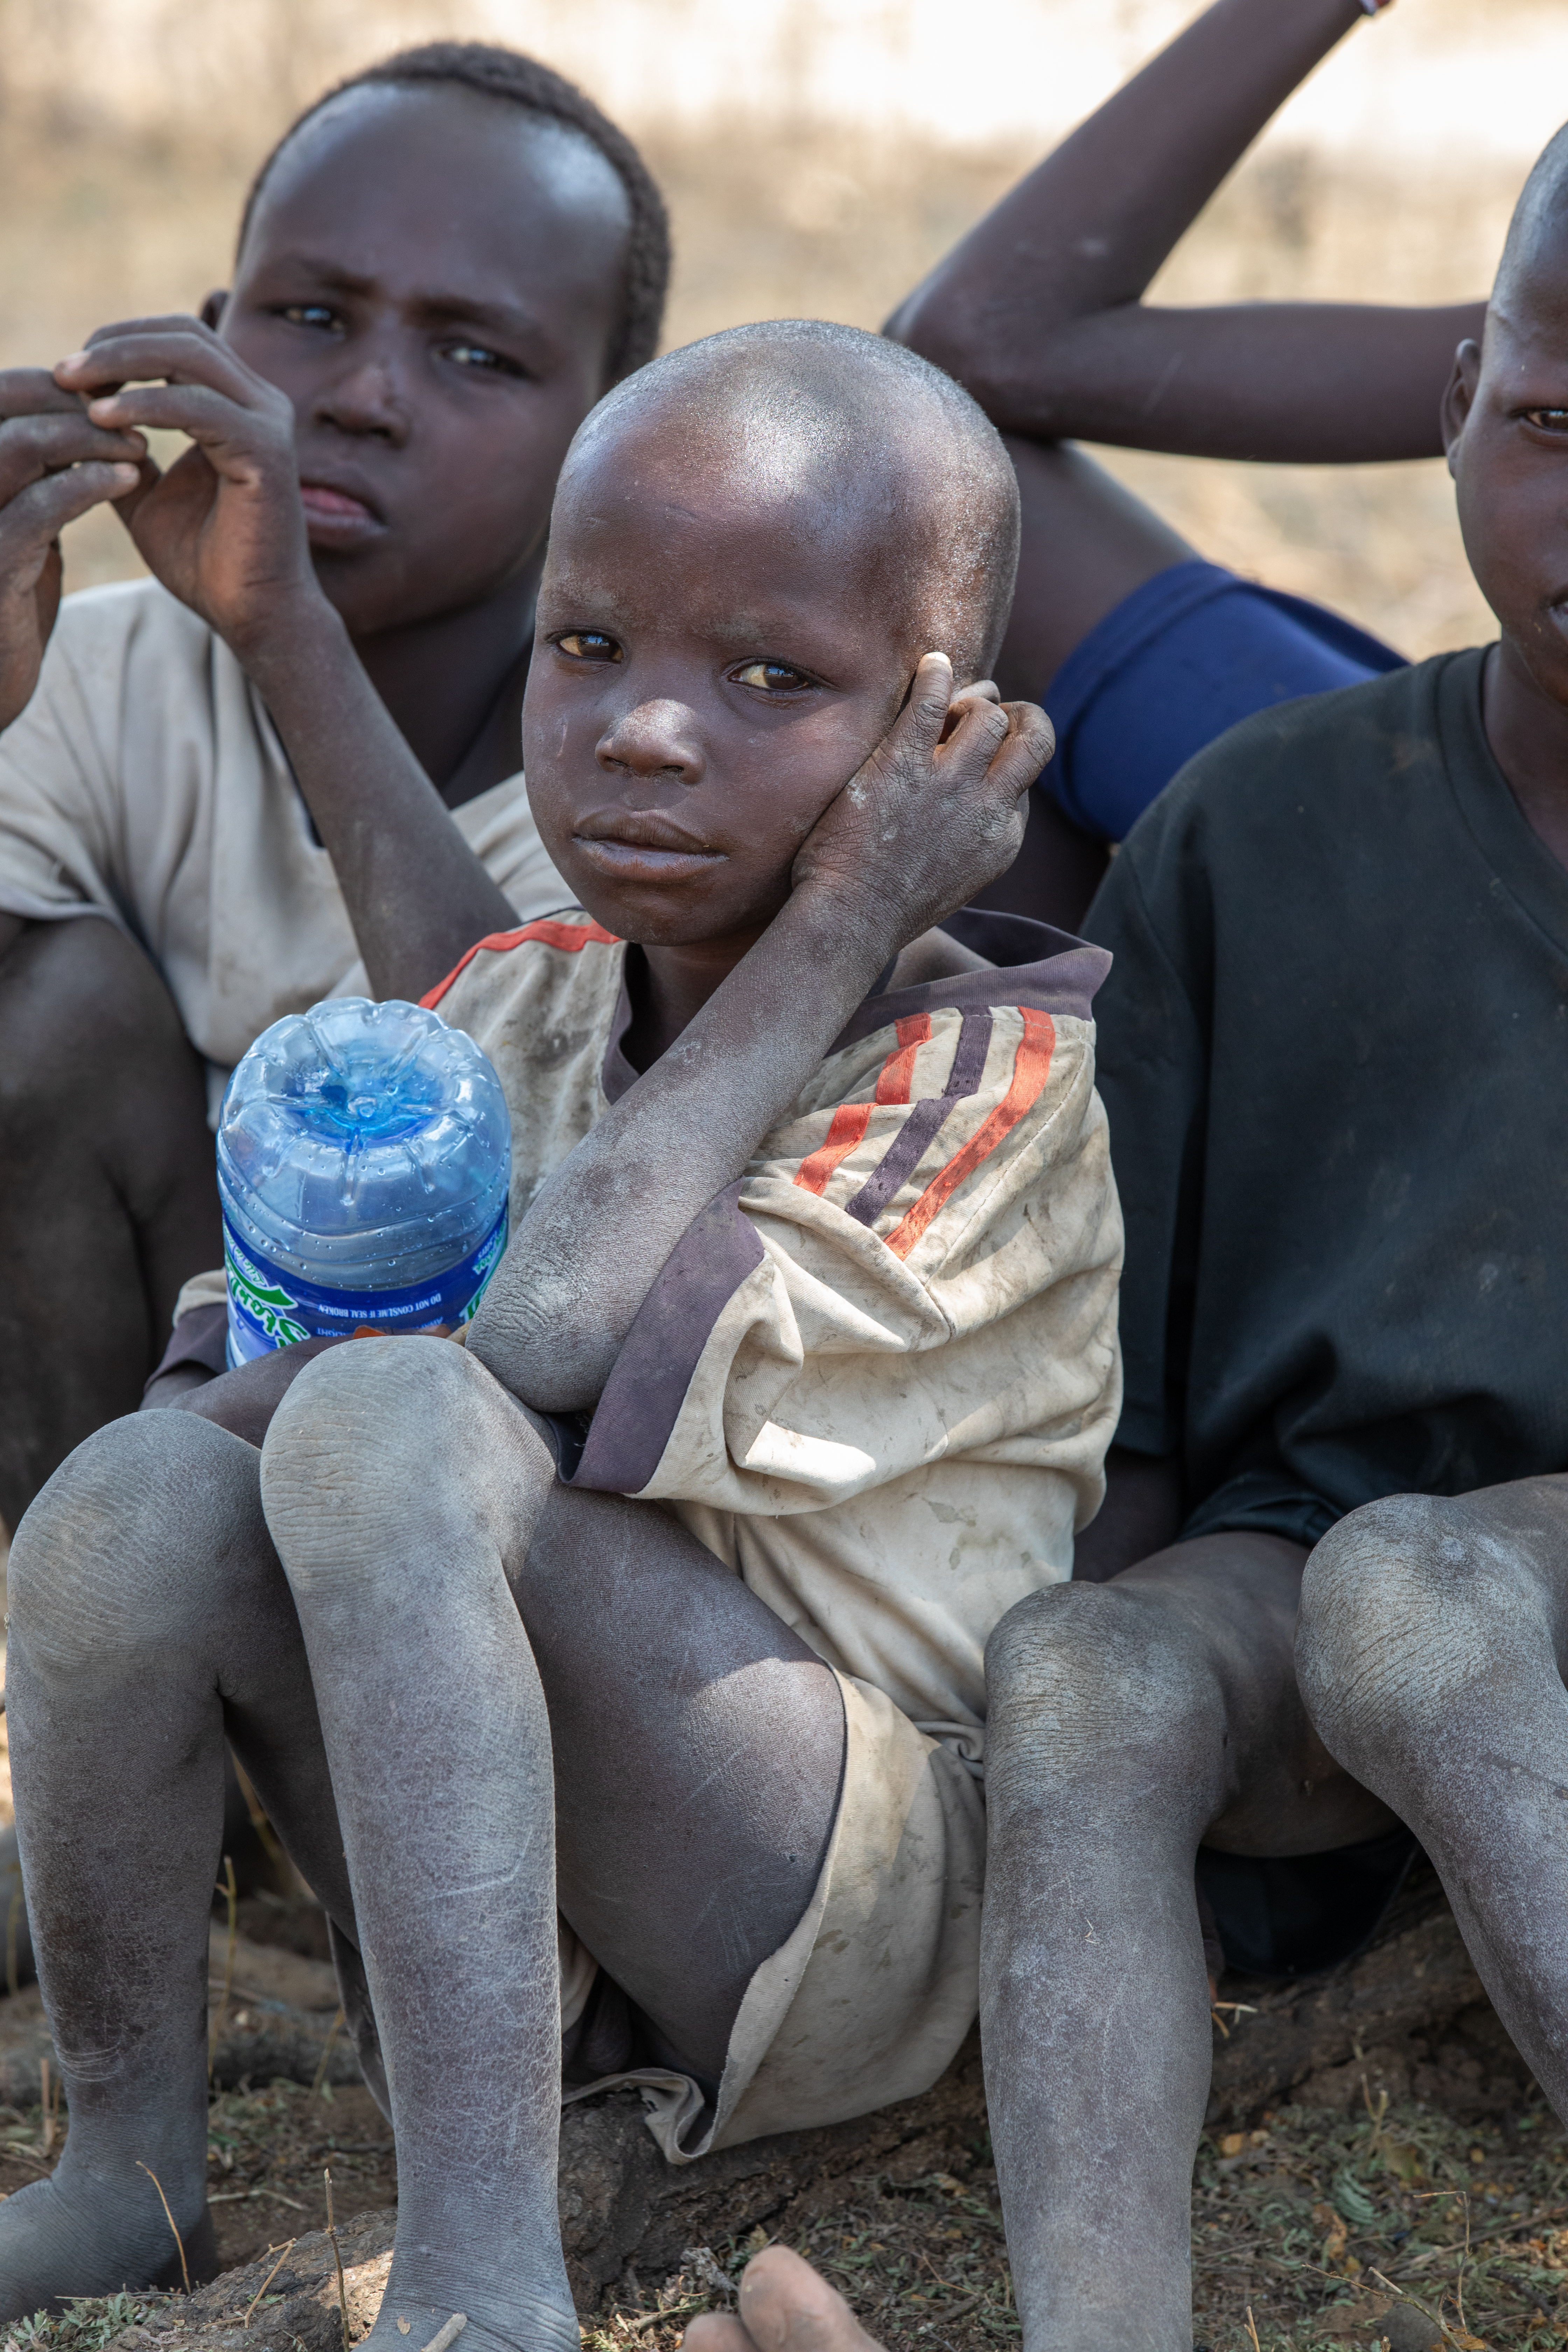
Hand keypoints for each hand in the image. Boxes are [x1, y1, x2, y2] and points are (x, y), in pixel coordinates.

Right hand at [0, 370, 142, 729]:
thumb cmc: (8, 593)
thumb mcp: (21, 519)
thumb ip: (36, 471)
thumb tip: (77, 416)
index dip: (54, 383)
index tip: (113, 394)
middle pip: (2, 404)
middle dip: (72, 400)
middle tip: (134, 410)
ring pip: (17, 446)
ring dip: (85, 437)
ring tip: (139, 445)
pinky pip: (37, 508)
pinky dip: (87, 485)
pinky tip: (129, 479)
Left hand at [53, 317, 321, 656]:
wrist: (255, 616)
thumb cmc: (207, 564)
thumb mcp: (146, 496)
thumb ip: (119, 453)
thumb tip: (73, 418)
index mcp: (238, 406)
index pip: (178, 340)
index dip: (122, 342)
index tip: (71, 373)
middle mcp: (260, 404)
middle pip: (183, 335)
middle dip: (117, 343)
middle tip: (64, 371)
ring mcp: (268, 424)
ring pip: (190, 357)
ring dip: (123, 363)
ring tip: (74, 385)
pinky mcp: (267, 453)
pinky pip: (197, 406)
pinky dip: (146, 405)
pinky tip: (104, 419)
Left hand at [791, 652, 1054, 942]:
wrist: (850, 922)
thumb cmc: (891, 906)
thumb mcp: (958, 878)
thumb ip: (977, 837)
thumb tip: (982, 800)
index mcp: (1003, 838)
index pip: (1026, 778)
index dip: (1006, 756)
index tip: (980, 752)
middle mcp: (987, 808)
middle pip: (1032, 737)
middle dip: (1017, 714)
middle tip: (987, 709)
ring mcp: (947, 785)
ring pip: (988, 714)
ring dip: (971, 698)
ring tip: (947, 700)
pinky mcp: (903, 765)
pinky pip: (931, 701)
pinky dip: (935, 676)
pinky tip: (931, 665)